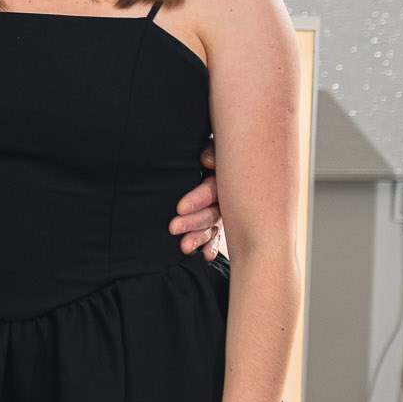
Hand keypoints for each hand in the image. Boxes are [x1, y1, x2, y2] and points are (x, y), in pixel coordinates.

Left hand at [170, 141, 223, 259]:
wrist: (220, 150)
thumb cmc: (213, 146)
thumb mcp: (214, 144)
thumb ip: (211, 150)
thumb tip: (207, 161)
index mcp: (226, 175)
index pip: (213, 190)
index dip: (198, 199)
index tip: (180, 208)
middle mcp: (229, 195)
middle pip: (213, 212)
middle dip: (193, 222)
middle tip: (173, 228)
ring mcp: (226, 209)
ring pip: (212, 225)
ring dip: (199, 237)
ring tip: (184, 248)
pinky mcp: (218, 219)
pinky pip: (216, 234)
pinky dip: (211, 245)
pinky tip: (205, 257)